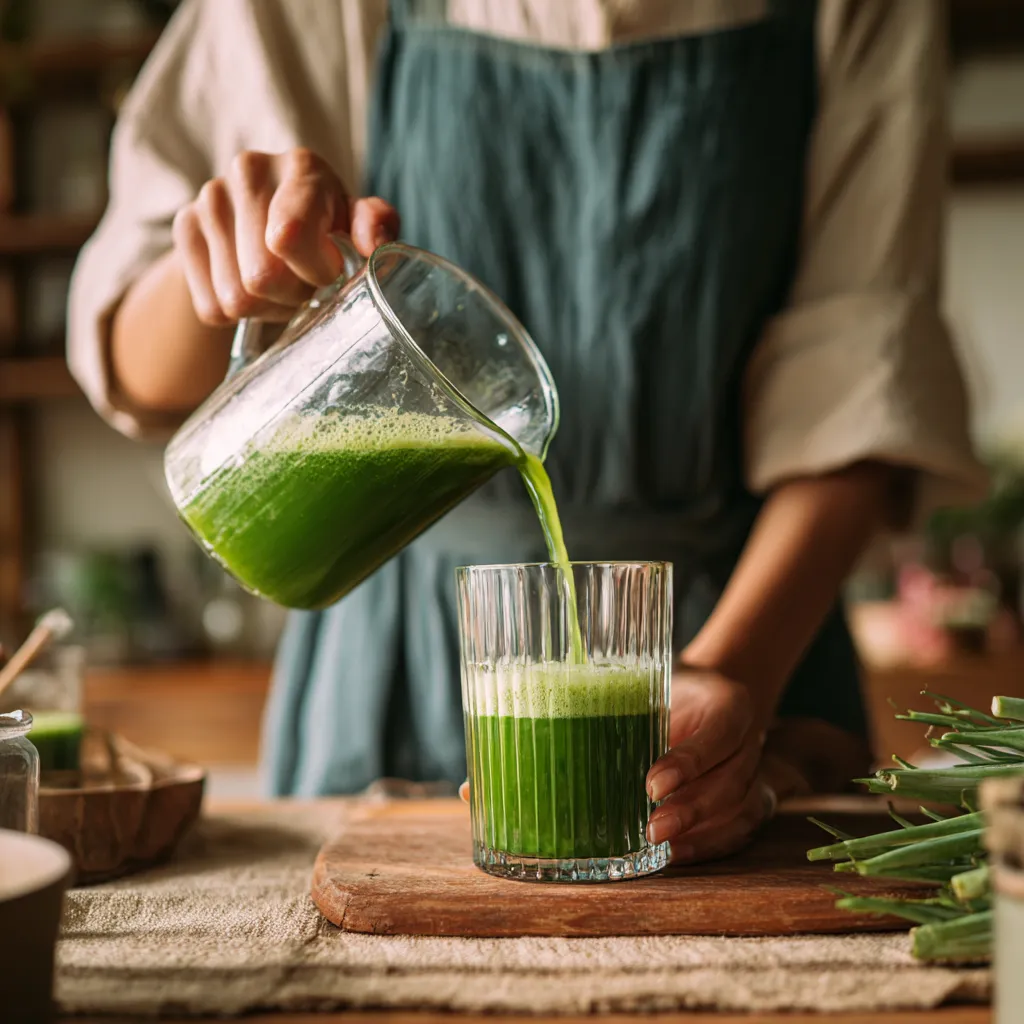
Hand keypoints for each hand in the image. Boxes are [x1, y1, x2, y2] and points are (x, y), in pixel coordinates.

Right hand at [172, 148, 399, 325]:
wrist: (269, 223)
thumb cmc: (327, 227)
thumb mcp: (358, 225)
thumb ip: (376, 227)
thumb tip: (373, 244)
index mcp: (302, 167)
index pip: (288, 237)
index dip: (314, 272)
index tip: (330, 272)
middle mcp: (249, 171)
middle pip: (262, 278)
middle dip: (292, 295)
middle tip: (305, 283)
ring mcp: (209, 198)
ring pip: (235, 298)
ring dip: (266, 307)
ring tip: (281, 284)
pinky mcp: (184, 228)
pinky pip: (211, 306)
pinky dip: (236, 314)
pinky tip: (251, 286)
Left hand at [646, 669, 778, 864]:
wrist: (708, 697)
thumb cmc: (674, 693)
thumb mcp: (657, 688)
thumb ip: (636, 712)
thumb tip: (590, 741)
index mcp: (731, 703)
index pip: (719, 733)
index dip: (689, 763)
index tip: (653, 786)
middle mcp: (750, 739)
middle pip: (731, 780)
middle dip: (692, 810)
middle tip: (653, 829)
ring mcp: (756, 771)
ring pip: (742, 808)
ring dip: (702, 834)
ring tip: (664, 849)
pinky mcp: (753, 797)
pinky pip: (741, 828)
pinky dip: (711, 845)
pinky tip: (679, 854)